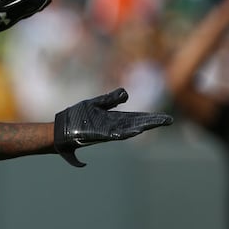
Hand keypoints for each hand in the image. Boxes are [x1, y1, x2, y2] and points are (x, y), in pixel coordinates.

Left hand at [54, 88, 173, 166]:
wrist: (60, 128)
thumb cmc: (76, 116)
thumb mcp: (95, 104)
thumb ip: (110, 99)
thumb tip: (126, 94)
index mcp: (113, 119)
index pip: (135, 118)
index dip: (149, 118)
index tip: (164, 118)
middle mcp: (112, 127)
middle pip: (136, 124)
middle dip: (151, 122)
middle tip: (168, 121)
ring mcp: (106, 132)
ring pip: (128, 129)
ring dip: (142, 127)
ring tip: (156, 124)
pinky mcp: (98, 135)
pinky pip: (114, 134)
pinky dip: (125, 132)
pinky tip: (135, 130)